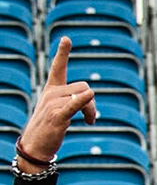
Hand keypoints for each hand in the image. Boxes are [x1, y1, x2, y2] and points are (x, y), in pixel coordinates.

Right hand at [14, 37, 94, 163]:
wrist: (35, 146)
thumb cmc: (50, 127)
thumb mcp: (62, 110)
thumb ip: (76, 99)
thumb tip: (90, 95)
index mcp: (51, 89)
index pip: (58, 68)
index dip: (62, 53)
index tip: (66, 39)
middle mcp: (51, 93)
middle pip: (83, 87)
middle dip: (92, 102)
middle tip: (90, 118)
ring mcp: (52, 105)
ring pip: (83, 97)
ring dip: (91, 111)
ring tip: (89, 122)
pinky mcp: (57, 117)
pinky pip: (73, 105)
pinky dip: (82, 101)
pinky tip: (90, 95)